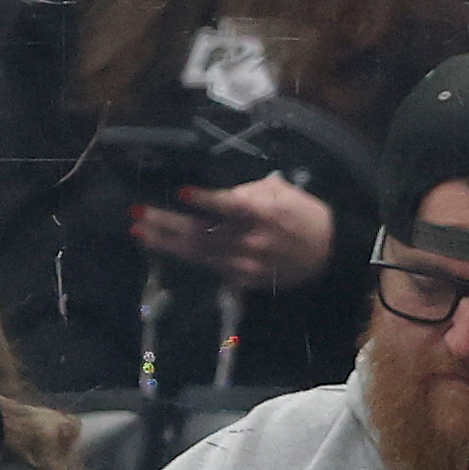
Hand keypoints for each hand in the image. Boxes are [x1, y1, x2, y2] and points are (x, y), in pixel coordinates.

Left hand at [132, 173, 335, 292]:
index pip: (231, 206)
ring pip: (199, 253)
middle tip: (137, 214)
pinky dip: (188, 256)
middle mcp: (252, 239)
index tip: (182, 192)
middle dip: (167, 223)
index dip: (206, 200)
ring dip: (166, 242)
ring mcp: (247, 262)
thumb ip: (251, 191)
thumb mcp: (284, 192)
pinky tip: (166, 248)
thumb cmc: (306, 215)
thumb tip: (219, 194)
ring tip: (140, 232)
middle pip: (203, 232)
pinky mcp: (245, 279)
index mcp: (264, 213)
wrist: (330, 253)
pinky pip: (211, 266)